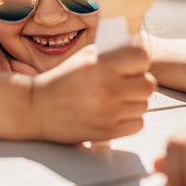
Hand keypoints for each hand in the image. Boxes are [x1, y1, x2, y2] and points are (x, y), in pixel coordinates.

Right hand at [30, 44, 156, 143]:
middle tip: (125, 83)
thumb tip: (136, 53)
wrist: (37, 108)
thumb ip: (111, 54)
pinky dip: (130, 119)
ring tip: (116, 99)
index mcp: (102, 66)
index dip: (138, 61)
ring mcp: (110, 113)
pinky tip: (115, 113)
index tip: (131, 64)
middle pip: (149, 84)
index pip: (142, 58)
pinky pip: (137, 124)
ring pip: (144, 105)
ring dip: (134, 102)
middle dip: (139, 82)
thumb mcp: (83, 58)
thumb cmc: (60, 81)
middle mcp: (109, 89)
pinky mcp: (108, 132)